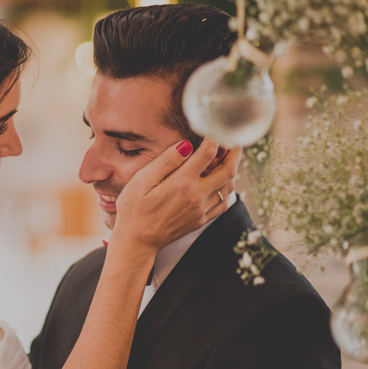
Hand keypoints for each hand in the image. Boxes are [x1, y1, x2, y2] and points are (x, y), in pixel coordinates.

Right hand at [113, 139, 240, 252]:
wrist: (136, 241)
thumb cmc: (133, 209)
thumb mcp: (141, 181)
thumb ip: (166, 162)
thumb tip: (186, 145)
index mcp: (181, 183)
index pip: (207, 154)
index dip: (215, 137)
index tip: (216, 127)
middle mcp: (196, 197)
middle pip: (228, 170)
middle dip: (234, 152)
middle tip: (235, 140)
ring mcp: (201, 210)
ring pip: (228, 187)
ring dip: (232, 170)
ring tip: (227, 158)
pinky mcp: (201, 220)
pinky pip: (223, 203)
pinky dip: (227, 189)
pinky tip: (221, 181)